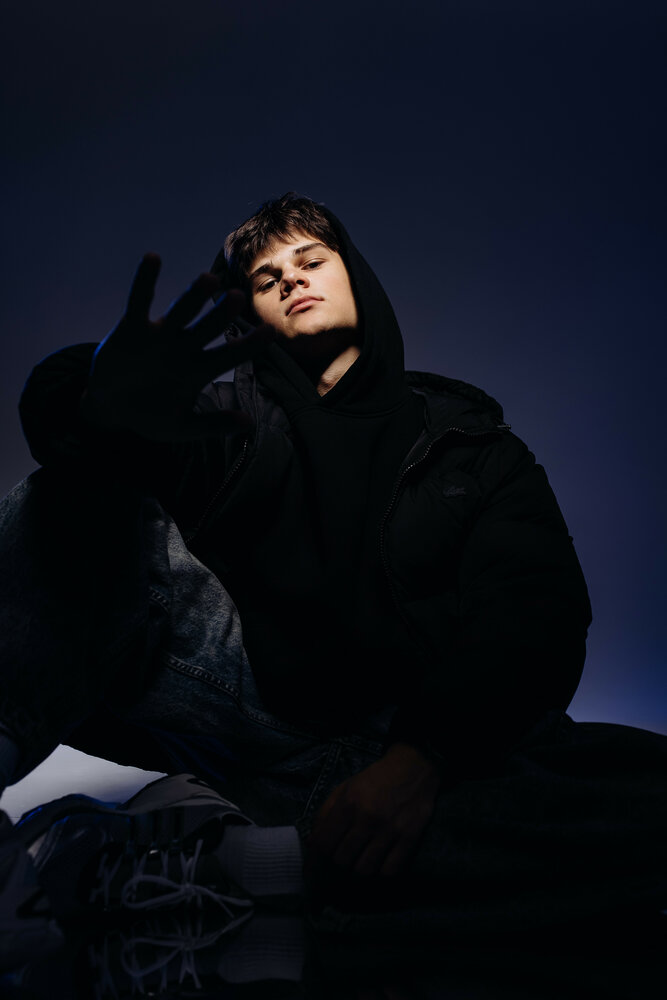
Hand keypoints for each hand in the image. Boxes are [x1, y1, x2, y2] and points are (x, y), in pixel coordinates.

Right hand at [81, 253, 272, 440]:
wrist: (110, 409)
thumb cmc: (149, 415)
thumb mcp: (181, 427)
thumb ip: (213, 424)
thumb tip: (249, 423)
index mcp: (199, 369)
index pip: (230, 354)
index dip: (249, 344)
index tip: (270, 332)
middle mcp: (184, 347)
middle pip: (209, 327)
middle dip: (222, 313)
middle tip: (238, 297)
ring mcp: (160, 335)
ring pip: (181, 310)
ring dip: (194, 295)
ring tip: (209, 280)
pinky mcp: (132, 327)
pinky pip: (140, 301)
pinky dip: (145, 281)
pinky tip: (152, 259)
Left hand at [305, 743, 440, 878]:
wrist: (412, 767)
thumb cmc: (374, 779)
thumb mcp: (345, 787)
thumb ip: (325, 813)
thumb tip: (311, 843)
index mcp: (349, 803)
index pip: (324, 843)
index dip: (315, 859)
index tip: (314, 866)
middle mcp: (368, 818)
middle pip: (342, 859)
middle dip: (337, 861)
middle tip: (342, 857)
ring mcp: (389, 830)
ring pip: (364, 869)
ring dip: (358, 868)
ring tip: (360, 860)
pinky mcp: (409, 837)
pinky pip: (389, 870)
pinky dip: (381, 872)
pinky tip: (379, 863)